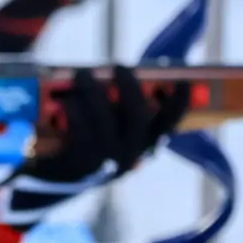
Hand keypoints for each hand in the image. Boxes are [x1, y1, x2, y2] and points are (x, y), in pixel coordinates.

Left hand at [0, 67, 189, 222]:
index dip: (179, 104)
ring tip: (83, 75)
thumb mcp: (112, 123)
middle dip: (129, 86)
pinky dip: (74, 109)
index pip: (169, 124)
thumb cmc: (90, 137)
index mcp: (144, 143)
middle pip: (138, 116)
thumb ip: (120, 102)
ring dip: (93, 90)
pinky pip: (79, 129)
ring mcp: (106, 160)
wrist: (60, 176)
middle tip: (118, 66)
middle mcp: (130, 154)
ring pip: (105, 119)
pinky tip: (67, 100)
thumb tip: (120, 71)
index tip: (182, 82)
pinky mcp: (81, 162)